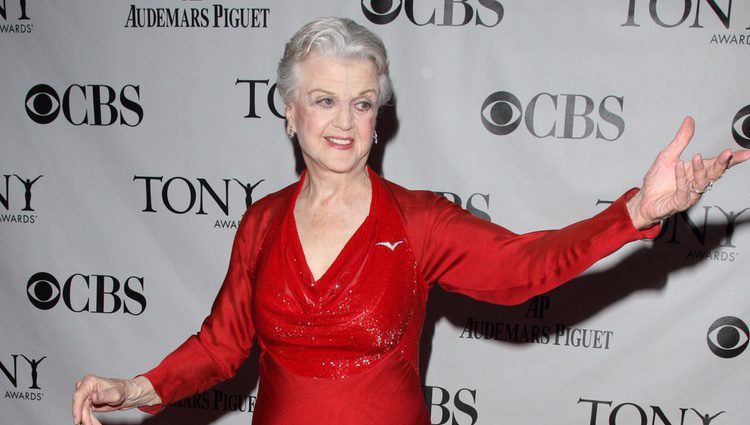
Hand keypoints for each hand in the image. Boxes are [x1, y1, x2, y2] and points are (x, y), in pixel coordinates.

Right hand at [72, 375, 158, 424]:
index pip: (79, 395)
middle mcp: (86, 388)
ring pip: (82, 412)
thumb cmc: (123, 390)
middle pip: (79, 405)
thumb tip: (93, 397)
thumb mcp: (116, 394)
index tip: (78, 419)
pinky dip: (90, 420)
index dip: (76, 407)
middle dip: (84, 417)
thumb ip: (104, 395)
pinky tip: (95, 424)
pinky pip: (86, 414)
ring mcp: (86, 396)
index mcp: (90, 381)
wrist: (128, 395)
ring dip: (87, 421)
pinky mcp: (88, 404)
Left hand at [627, 117, 749, 228]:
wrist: (645, 199)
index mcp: (697, 171)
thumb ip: (681, 140)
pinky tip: (679, 166)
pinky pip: (684, 190)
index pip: (718, 164)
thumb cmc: (658, 180)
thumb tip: (689, 121)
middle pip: (714, 173)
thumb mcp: (668, 155)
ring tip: (697, 156)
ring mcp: (690, 194)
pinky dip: (682, 178)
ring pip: (702, 182)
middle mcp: (696, 182)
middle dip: (722, 163)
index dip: (732, 159)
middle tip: (727, 153)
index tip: (746, 153)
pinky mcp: (679, 202)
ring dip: (701, 169)